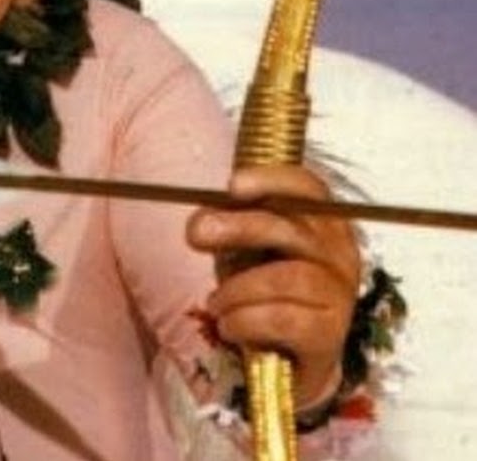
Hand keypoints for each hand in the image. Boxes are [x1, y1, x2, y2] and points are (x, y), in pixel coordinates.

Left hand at [186, 165, 360, 408]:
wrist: (289, 354)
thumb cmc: (266, 289)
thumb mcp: (245, 249)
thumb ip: (227, 229)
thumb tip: (200, 225)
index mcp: (321, 222)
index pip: (307, 187)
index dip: (271, 180)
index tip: (232, 185)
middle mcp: (338, 253)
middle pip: (290, 229)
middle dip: (237, 227)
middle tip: (195, 234)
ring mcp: (339, 294)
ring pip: (285, 279)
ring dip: (237, 289)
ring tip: (215, 303)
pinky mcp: (330, 334)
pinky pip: (283, 320)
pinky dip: (245, 321)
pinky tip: (228, 326)